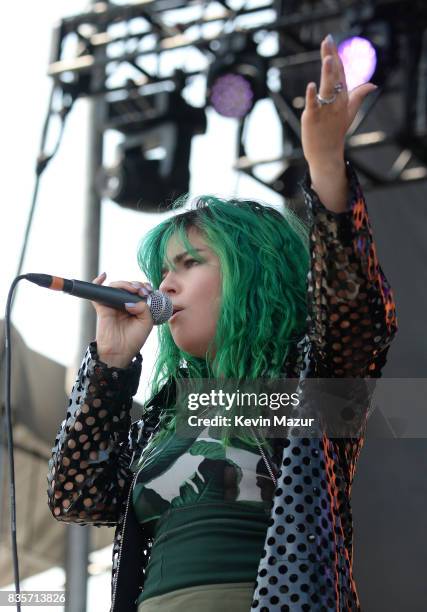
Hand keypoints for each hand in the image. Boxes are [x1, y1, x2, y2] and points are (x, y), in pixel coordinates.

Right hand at [91, 272, 153, 367]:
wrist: (120, 352)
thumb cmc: (133, 339)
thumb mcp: (146, 323)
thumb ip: (144, 309)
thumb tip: (131, 301)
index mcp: (135, 306)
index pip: (139, 290)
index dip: (144, 286)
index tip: (149, 290)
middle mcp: (124, 303)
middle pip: (128, 286)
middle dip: (136, 284)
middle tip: (142, 291)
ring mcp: (112, 304)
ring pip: (116, 286)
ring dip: (125, 284)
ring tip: (133, 289)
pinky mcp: (102, 307)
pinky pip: (97, 292)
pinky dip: (98, 282)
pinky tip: (103, 276)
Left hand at [301, 34, 376, 171]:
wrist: (326, 153)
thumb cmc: (336, 132)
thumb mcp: (350, 112)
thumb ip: (359, 96)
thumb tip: (373, 85)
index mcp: (344, 98)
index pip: (340, 73)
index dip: (336, 56)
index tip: (330, 40)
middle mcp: (336, 101)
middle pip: (334, 75)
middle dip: (331, 57)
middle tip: (327, 40)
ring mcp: (325, 109)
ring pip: (327, 88)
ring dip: (327, 73)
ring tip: (327, 58)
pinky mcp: (313, 117)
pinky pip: (313, 104)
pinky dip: (312, 95)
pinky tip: (311, 85)